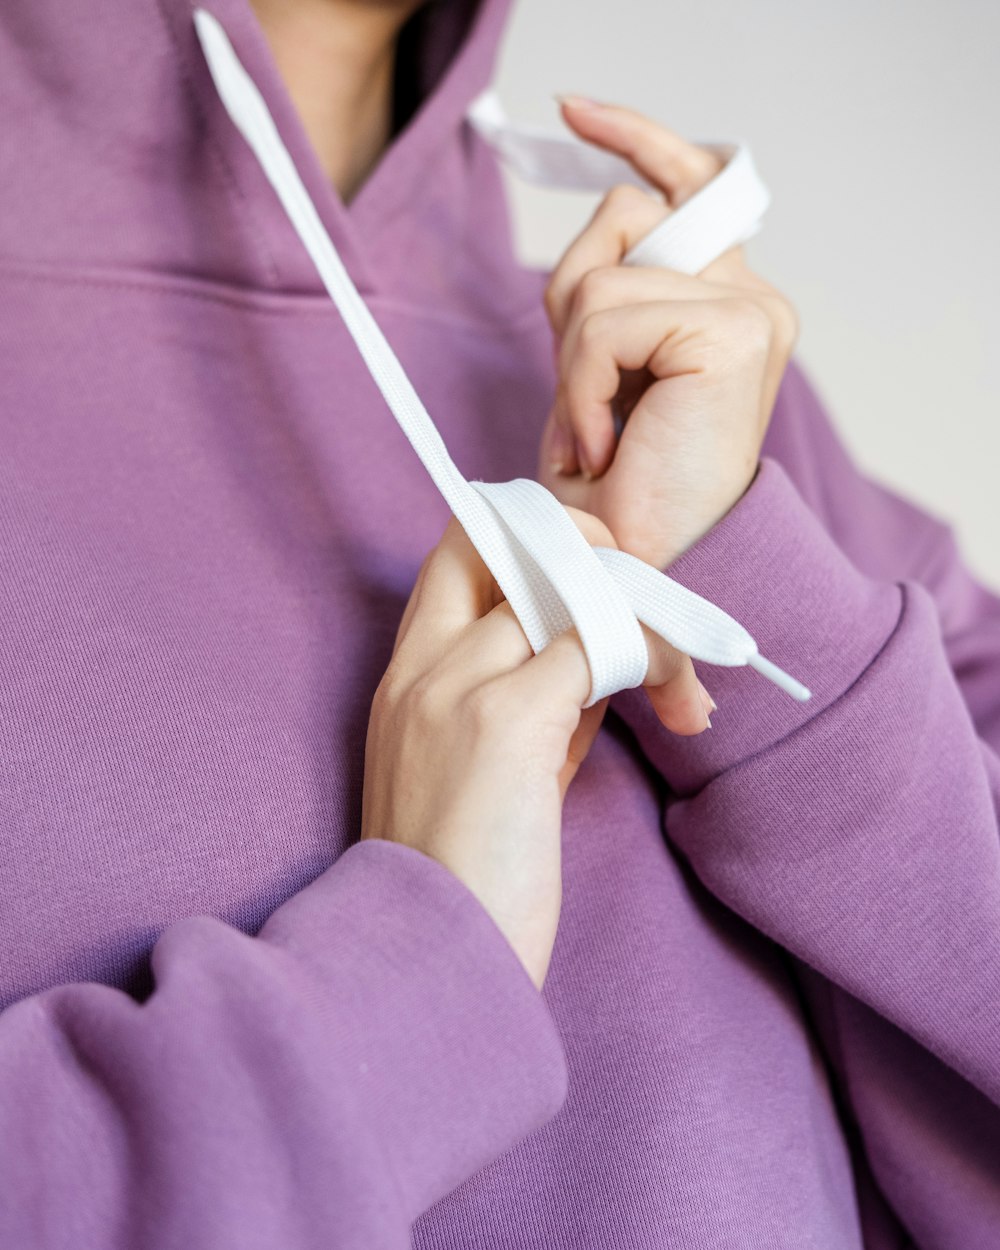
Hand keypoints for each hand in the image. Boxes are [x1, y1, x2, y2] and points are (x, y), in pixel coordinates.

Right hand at [361, 508, 662, 989]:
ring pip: (562, 591)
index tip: (589, 580)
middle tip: (638, 590)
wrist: (431, 960)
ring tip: (676, 672)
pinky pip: (594, 647)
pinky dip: (644, 660)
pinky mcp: (505, 720)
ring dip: (631, 617)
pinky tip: (675, 702)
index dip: (529, 549)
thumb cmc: (465, 878)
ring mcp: (457, 687)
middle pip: (496, 542)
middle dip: (577, 547)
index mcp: (403, 679)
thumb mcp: (491, 774)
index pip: (458, 559)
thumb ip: (533, 706)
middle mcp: (420, 668)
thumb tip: (599, 656)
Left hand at [538, 98, 798, 608]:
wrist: (644, 573)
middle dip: (570, 307)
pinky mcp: (733, 330)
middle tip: (582, 402)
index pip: (687, 184)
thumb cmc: (619, 492)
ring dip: (569, 368)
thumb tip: (592, 237)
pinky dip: (580, 388)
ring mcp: (748, 309)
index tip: (573, 111)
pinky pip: (606, 320)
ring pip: (601, 276)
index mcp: (722, 302)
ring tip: (594, 437)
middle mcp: (747, 295)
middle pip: (622, 216)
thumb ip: (602, 302)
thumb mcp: (595, 377)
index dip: (634, 137)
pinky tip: (602, 445)